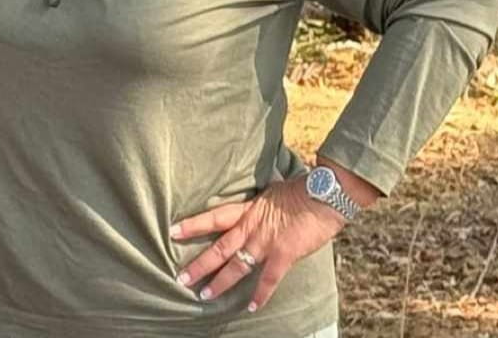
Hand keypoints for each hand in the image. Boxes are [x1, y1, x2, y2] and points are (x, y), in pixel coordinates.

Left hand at [171, 174, 351, 310]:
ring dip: (220, 282)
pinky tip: (251, 308)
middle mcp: (251, 227)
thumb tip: (260, 192)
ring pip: (236, 266)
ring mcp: (266, 243)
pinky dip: (260, 295)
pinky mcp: (283, 255)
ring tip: (204, 295)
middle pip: (218, 248)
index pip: (214, 217)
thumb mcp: (273, 189)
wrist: (324, 194)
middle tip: (181, 278)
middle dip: (199, 264)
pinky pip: (269, 280)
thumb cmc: (302, 188)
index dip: (193, 224)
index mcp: (248, 210)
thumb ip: (262, 198)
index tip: (173, 231)